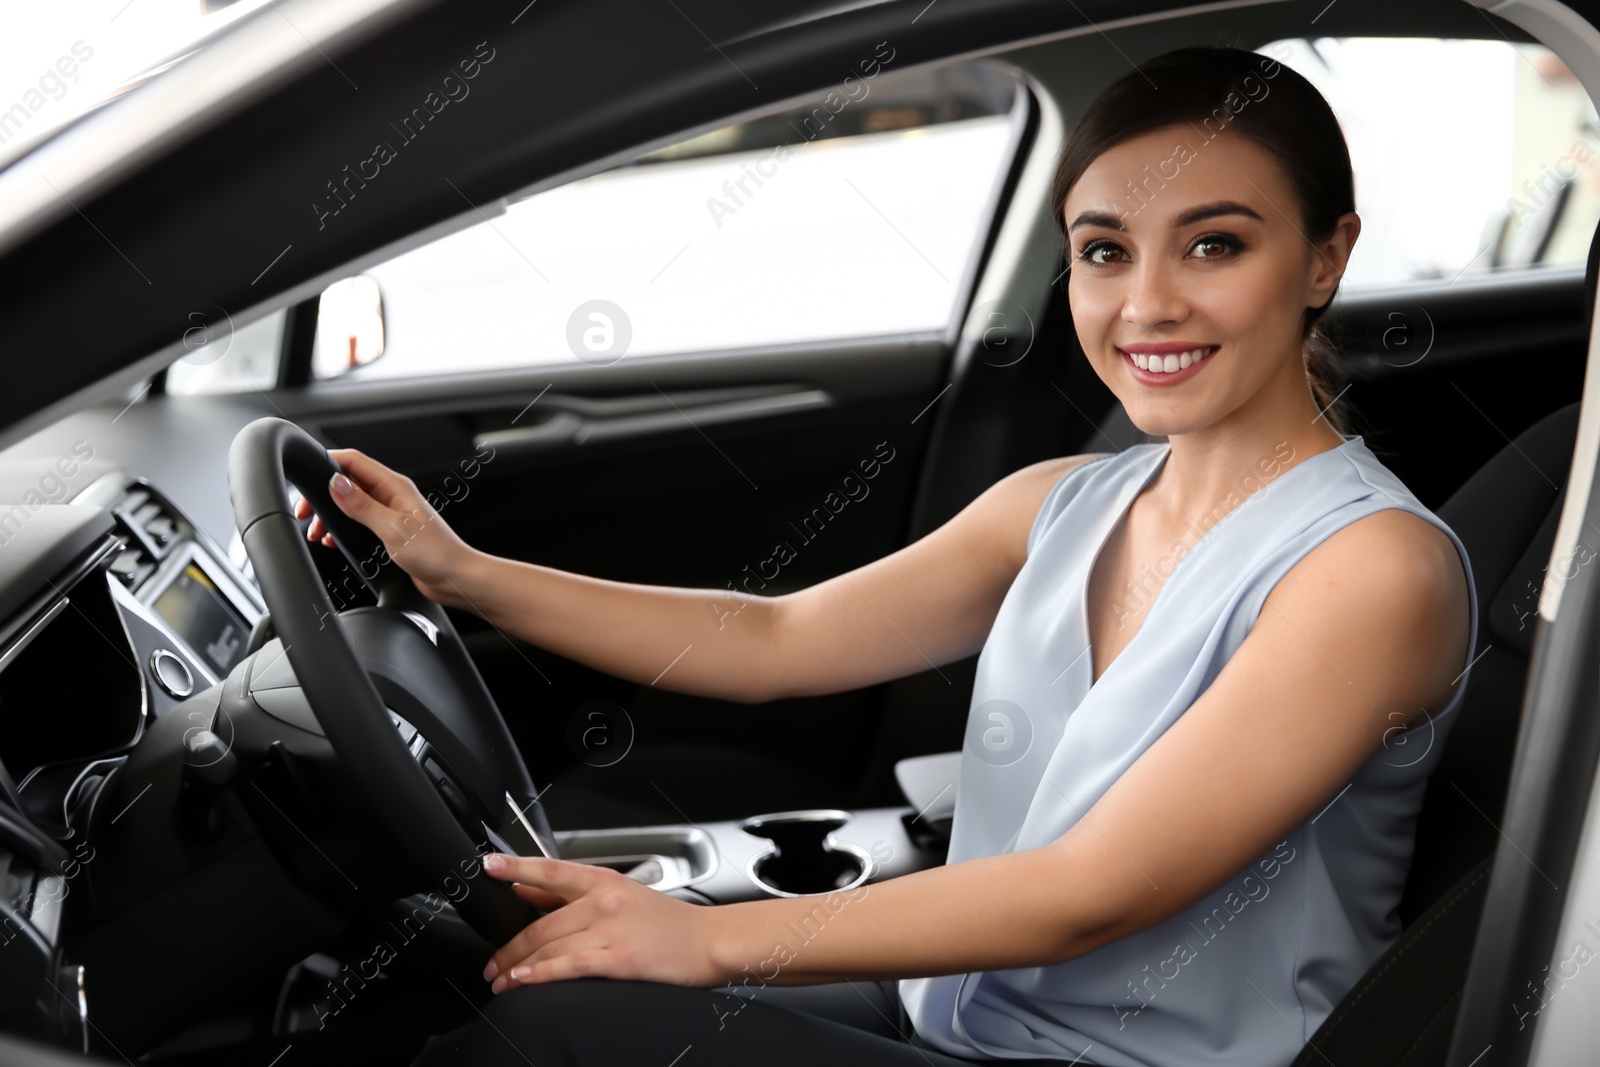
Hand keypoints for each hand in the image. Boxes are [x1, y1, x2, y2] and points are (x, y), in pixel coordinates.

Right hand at [292, 447, 476, 605]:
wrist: (455, 578)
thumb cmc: (436, 553)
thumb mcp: (392, 528)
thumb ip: (362, 506)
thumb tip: (336, 483)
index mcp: (395, 486)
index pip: (354, 461)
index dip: (327, 463)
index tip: (305, 475)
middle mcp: (392, 495)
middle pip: (348, 482)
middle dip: (323, 494)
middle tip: (305, 512)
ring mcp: (391, 512)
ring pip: (351, 503)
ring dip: (331, 514)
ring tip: (317, 532)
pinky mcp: (390, 530)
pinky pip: (359, 521)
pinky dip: (342, 528)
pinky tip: (334, 541)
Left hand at [480, 852, 723, 991]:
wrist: (707, 942)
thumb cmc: (667, 922)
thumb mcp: (620, 893)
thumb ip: (572, 892)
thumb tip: (528, 888)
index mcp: (604, 880)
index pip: (551, 869)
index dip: (516, 866)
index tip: (488, 866)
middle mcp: (604, 901)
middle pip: (541, 923)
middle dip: (508, 947)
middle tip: (490, 963)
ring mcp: (611, 929)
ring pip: (549, 947)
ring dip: (517, 966)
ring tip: (500, 980)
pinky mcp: (619, 958)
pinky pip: (569, 966)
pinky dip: (540, 974)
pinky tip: (522, 981)